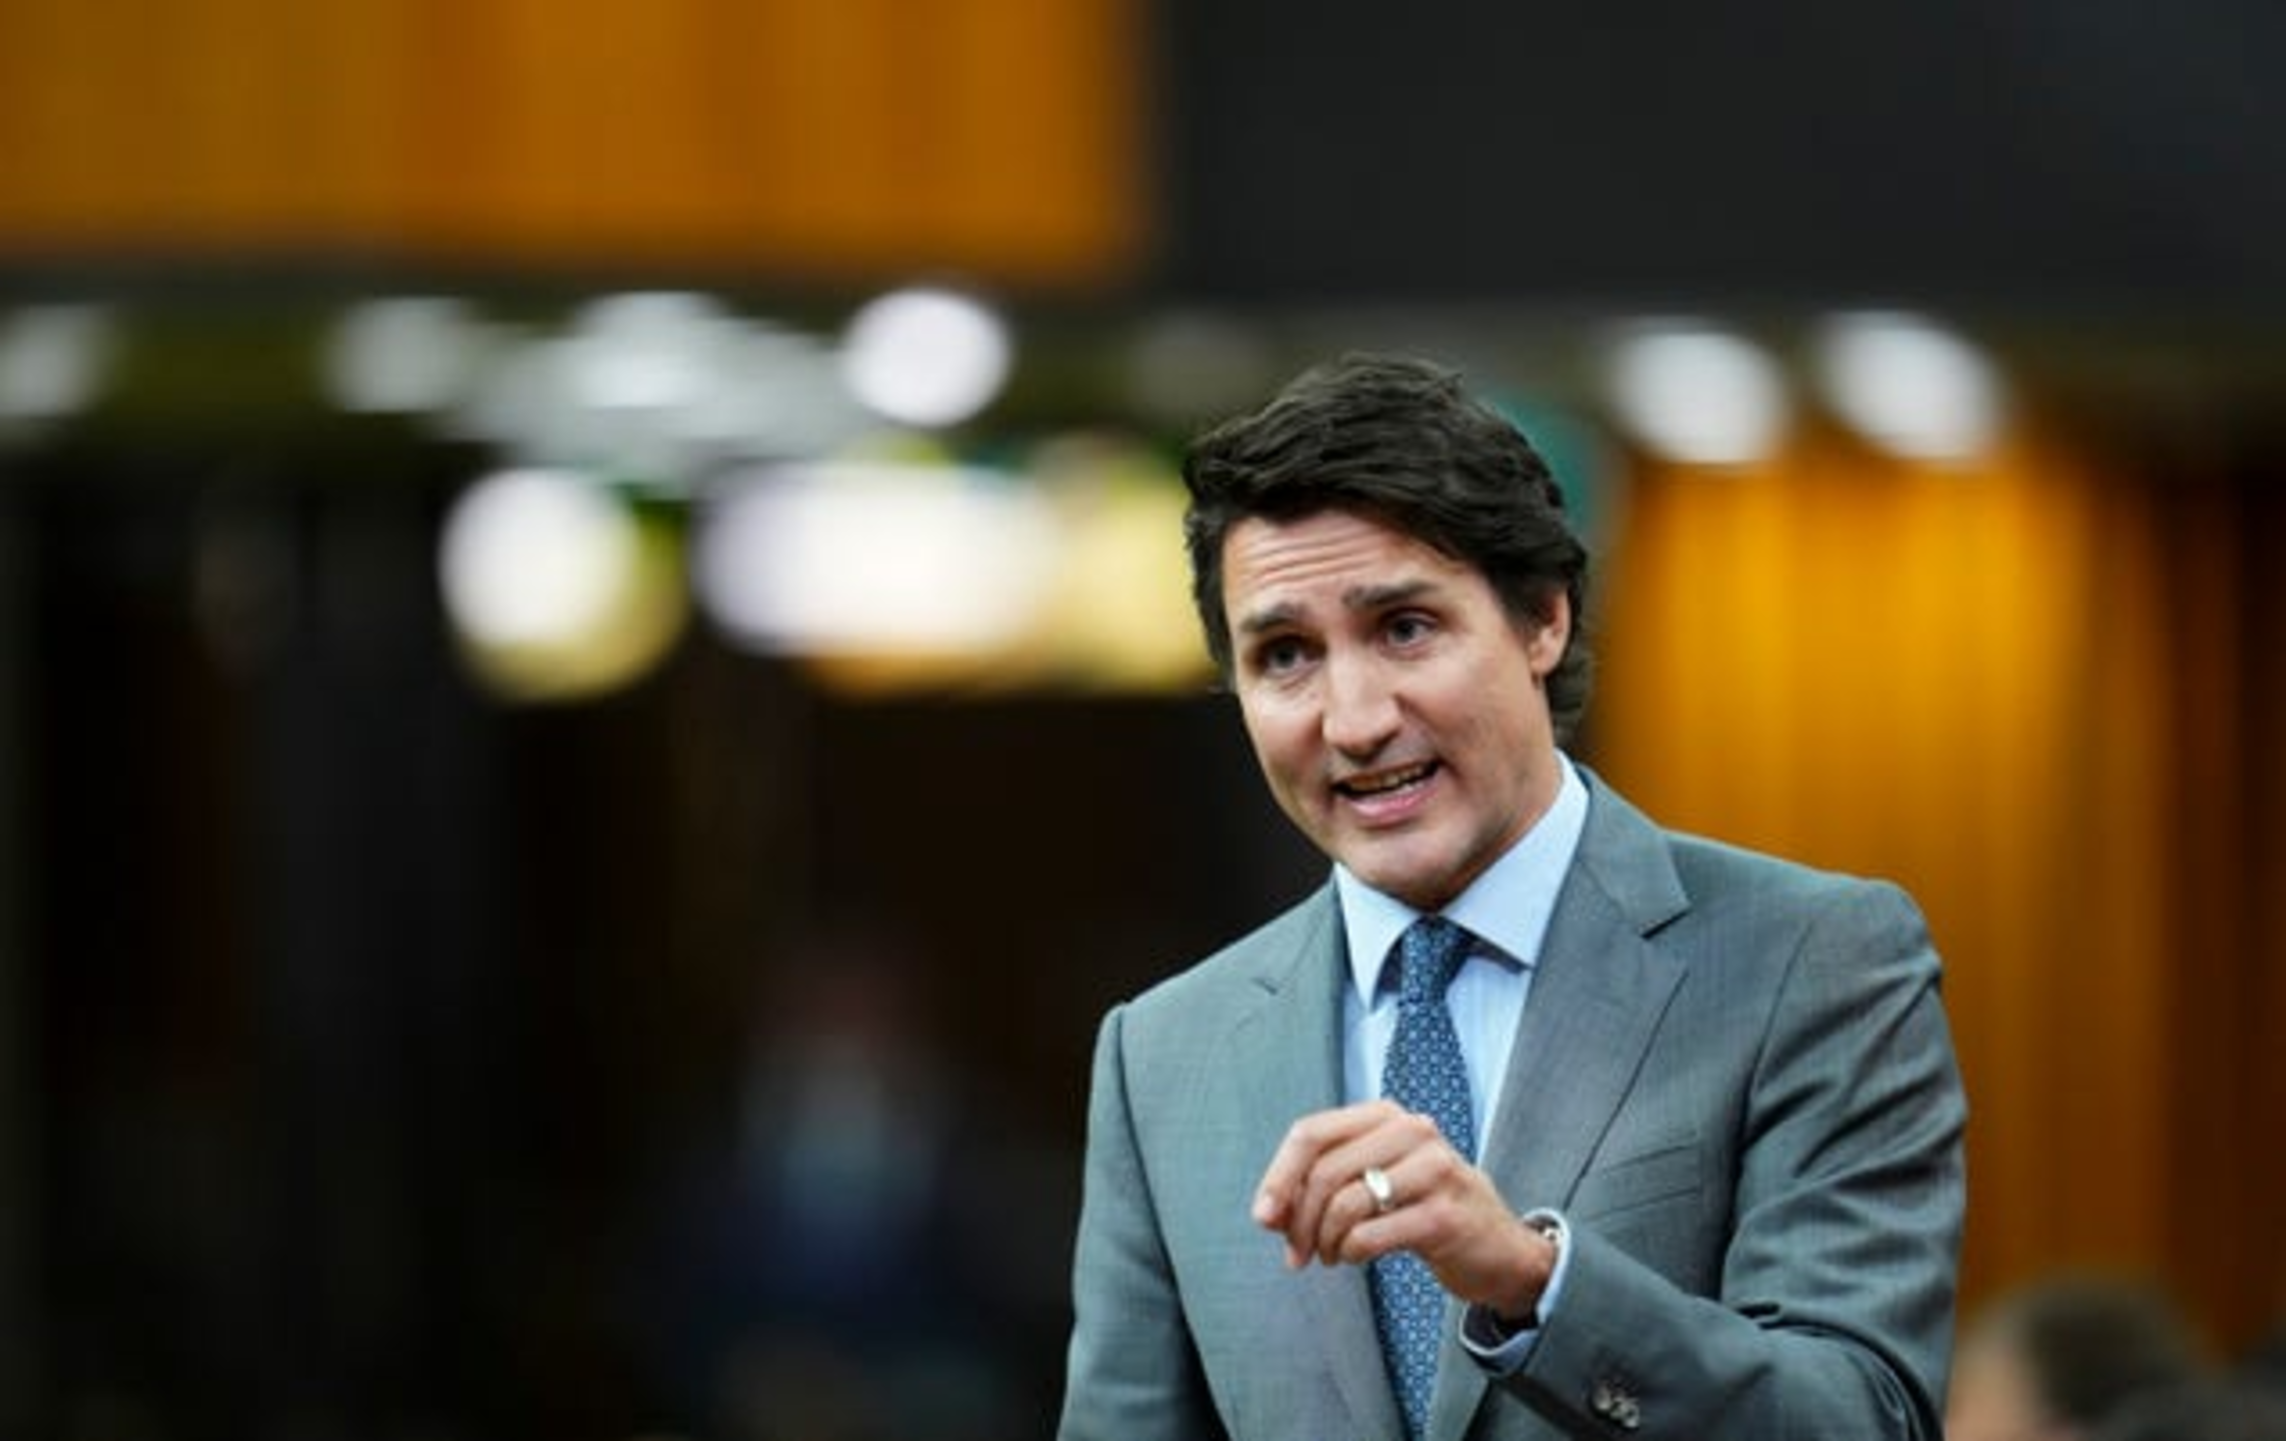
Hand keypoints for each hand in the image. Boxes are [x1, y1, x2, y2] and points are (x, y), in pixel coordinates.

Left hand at [1250, 1098, 1555, 1317]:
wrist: (1499, 1247)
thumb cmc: (1423, 1208)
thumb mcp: (1374, 1182)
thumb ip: (1320, 1186)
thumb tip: (1268, 1213)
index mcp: (1386, 1115)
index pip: (1310, 1133)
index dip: (1278, 1176)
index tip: (1263, 1217)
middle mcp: (1412, 1131)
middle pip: (1323, 1172)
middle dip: (1298, 1220)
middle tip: (1295, 1253)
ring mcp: (1434, 1170)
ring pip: (1345, 1204)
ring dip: (1324, 1240)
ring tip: (1328, 1255)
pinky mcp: (1444, 1215)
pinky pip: (1370, 1236)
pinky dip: (1350, 1253)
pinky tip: (1354, 1257)